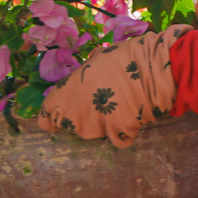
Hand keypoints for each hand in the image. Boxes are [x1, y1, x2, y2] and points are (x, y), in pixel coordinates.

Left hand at [37, 26, 189, 147]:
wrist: (152, 71)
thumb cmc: (121, 59)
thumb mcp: (95, 60)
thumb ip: (82, 76)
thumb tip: (81, 78)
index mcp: (66, 95)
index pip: (45, 118)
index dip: (51, 117)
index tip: (58, 115)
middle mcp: (76, 116)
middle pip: (70, 125)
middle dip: (79, 117)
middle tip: (96, 102)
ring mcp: (96, 128)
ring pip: (92, 131)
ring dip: (100, 123)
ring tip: (117, 104)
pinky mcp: (116, 136)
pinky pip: (115, 137)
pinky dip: (121, 131)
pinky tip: (130, 115)